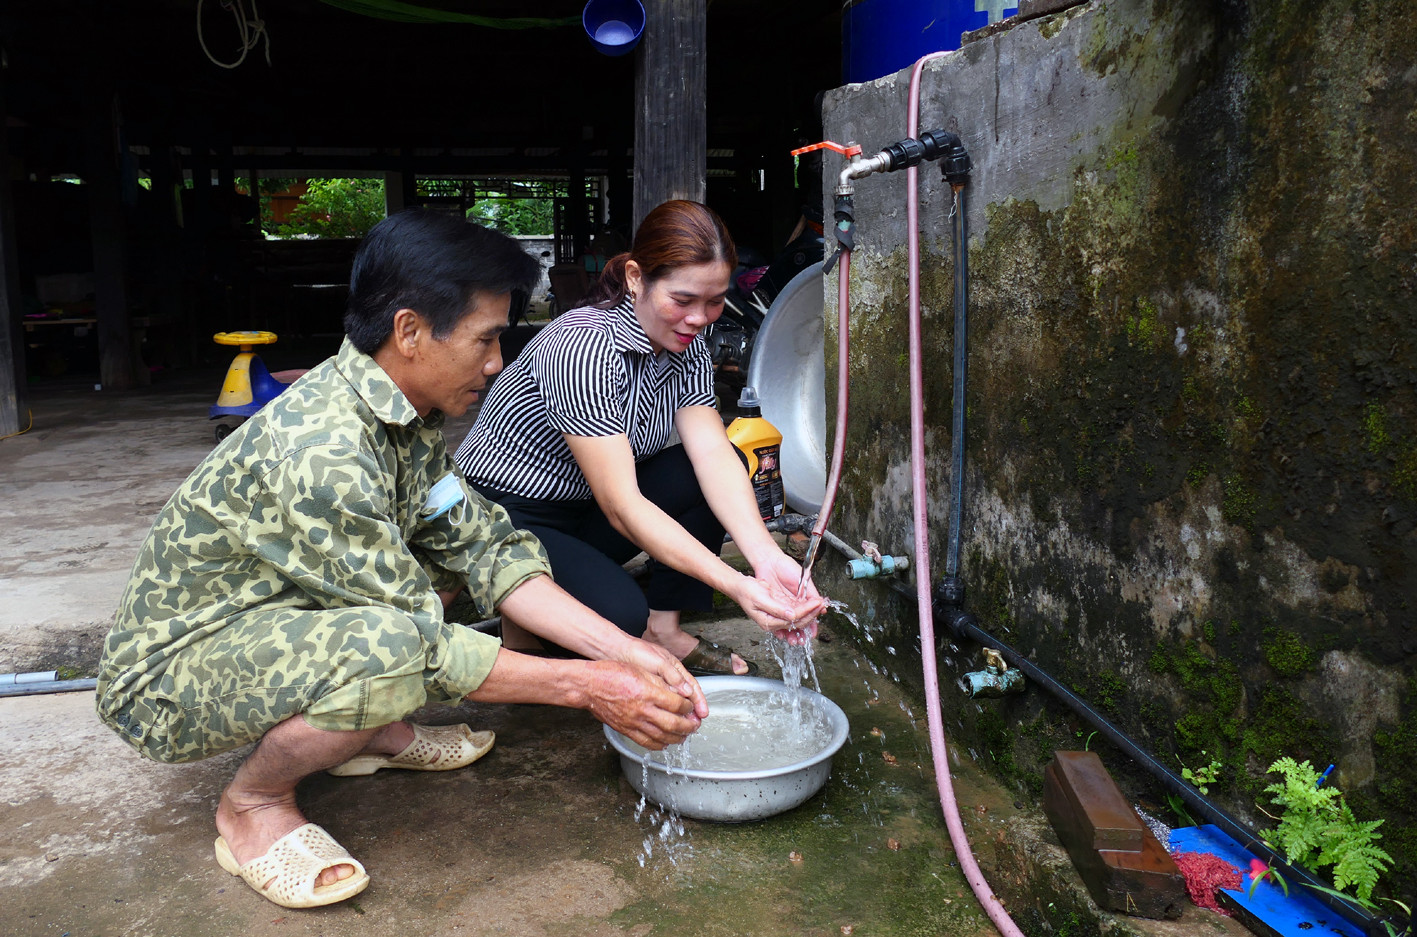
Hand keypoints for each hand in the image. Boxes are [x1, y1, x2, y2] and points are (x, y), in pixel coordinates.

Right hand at [579, 660, 701, 749]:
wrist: (588, 686)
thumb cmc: (611, 673)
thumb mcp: (640, 670)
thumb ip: (660, 683)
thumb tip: (677, 692)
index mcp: (648, 693)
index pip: (677, 704)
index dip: (688, 707)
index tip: (691, 706)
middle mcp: (643, 710)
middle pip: (673, 724)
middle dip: (688, 726)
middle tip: (695, 725)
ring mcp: (633, 723)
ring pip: (662, 737)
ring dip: (677, 738)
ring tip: (685, 736)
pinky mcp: (625, 730)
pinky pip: (646, 742)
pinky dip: (659, 745)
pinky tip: (665, 743)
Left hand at [612, 637, 708, 718]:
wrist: (618, 652)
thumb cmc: (638, 652)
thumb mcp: (659, 662)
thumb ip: (673, 676)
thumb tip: (687, 692)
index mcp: (676, 670)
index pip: (692, 687)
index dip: (699, 701)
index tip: (703, 713)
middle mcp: (670, 679)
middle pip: (686, 697)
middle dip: (692, 711)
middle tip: (695, 724)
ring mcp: (660, 685)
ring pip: (675, 703)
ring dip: (681, 715)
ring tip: (684, 727)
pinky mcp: (649, 691)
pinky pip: (662, 705)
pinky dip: (667, 714)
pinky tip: (667, 722)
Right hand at [729, 569, 823, 641]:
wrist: (740, 586)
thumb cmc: (747, 592)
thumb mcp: (761, 599)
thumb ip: (777, 609)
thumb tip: (792, 615)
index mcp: (769, 622)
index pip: (793, 619)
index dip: (807, 611)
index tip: (817, 603)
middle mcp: (774, 622)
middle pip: (798, 622)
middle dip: (811, 614)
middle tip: (822, 605)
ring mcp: (777, 616)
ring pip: (798, 619)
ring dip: (810, 615)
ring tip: (820, 608)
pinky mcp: (779, 610)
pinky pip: (794, 613)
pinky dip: (804, 611)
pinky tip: (811, 607)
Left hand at [753, 551, 827, 640]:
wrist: (770, 561)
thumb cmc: (786, 567)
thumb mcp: (803, 579)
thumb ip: (812, 593)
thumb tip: (822, 605)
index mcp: (804, 598)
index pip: (809, 614)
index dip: (812, 623)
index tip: (813, 632)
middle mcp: (794, 603)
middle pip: (800, 621)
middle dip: (803, 631)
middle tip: (804, 639)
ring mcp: (784, 605)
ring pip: (789, 622)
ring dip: (793, 632)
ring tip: (794, 640)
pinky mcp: (774, 605)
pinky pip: (778, 618)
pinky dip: (780, 627)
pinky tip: (782, 634)